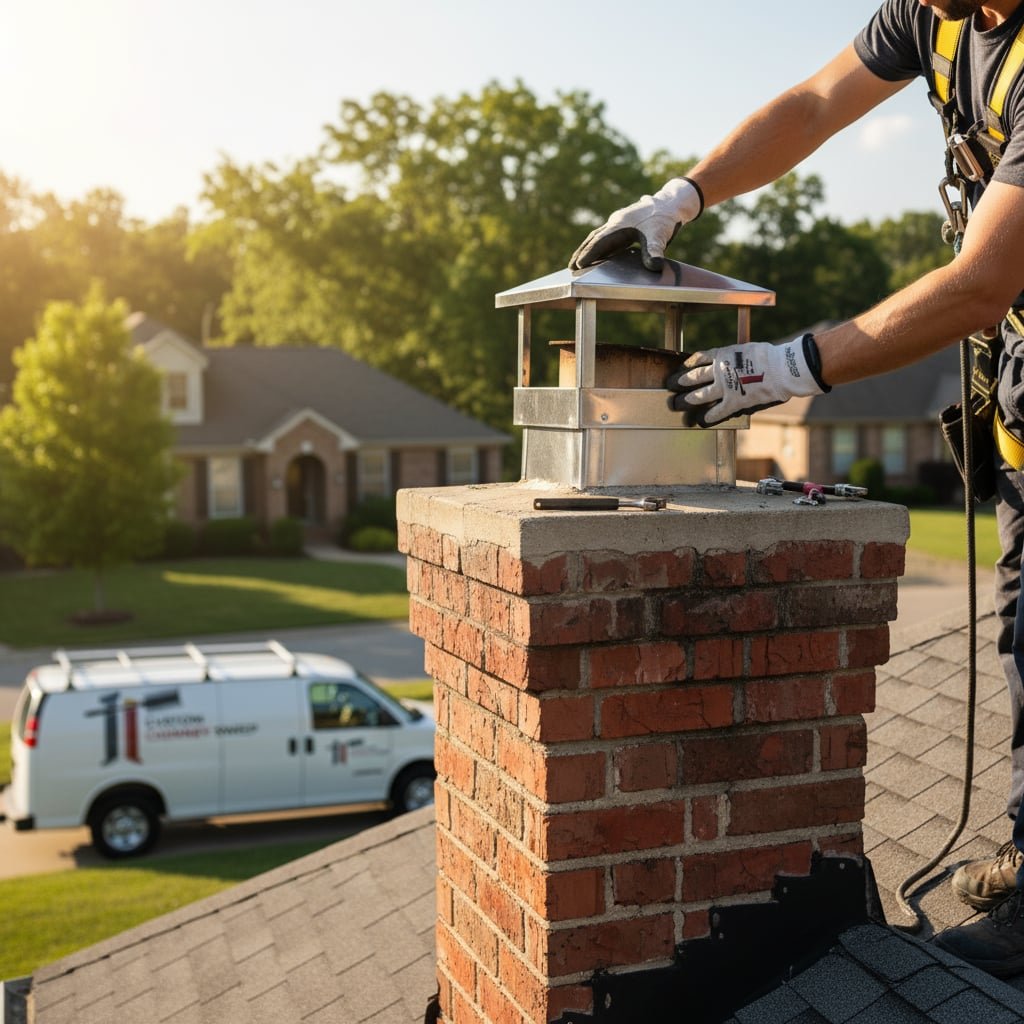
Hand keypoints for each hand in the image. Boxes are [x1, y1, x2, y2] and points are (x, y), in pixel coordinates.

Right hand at [569, 178, 703, 271]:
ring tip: (578, 262)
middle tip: (571, 266)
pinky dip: (598, 246)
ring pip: (598, 237)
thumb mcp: (660, 237)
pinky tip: (597, 256)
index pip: (600, 242)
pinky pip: (606, 237)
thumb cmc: (664, 219)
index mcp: (620, 225)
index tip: (579, 265)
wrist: (670, 204)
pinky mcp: (622, 226)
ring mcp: (618, 223)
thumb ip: (655, 252)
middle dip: (582, 252)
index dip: (589, 254)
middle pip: (594, 239)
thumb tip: (655, 266)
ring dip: (588, 249)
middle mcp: (615, 223)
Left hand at [666, 334, 830, 426]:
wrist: (783, 368)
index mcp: (723, 354)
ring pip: (699, 396)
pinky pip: (716, 412)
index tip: (679, 370)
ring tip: (677, 405)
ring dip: (686, 401)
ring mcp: (725, 387)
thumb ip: (732, 358)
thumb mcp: (745, 350)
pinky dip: (707, 417)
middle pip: (693, 378)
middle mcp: (719, 370)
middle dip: (678, 384)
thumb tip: (723, 363)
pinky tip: (699, 421)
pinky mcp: (734, 402)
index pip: (697, 359)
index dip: (686, 366)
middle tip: (670, 388)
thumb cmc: (769, 357)